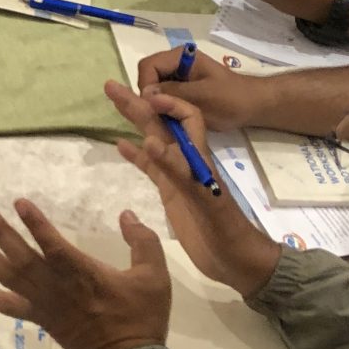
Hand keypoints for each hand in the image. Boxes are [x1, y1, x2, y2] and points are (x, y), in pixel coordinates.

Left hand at [0, 200, 170, 348]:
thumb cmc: (141, 317)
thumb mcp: (155, 277)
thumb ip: (143, 242)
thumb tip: (127, 215)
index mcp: (83, 274)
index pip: (53, 245)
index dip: (36, 224)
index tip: (19, 202)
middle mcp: (56, 287)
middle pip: (22, 256)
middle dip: (0, 231)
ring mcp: (44, 304)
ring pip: (8, 276)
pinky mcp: (39, 318)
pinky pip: (7, 306)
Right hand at [106, 81, 281, 297]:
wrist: (238, 261)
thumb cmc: (227, 232)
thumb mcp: (205, 201)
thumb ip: (178, 172)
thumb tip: (150, 141)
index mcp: (199, 158)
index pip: (186, 117)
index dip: (167, 103)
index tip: (143, 94)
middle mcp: (187, 161)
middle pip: (162, 124)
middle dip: (138, 103)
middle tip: (110, 86)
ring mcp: (178, 176)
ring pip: (153, 141)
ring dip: (134, 122)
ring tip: (113, 103)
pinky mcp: (171, 193)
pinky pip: (151, 168)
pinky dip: (136, 154)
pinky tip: (120, 145)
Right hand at [133, 45, 266, 133]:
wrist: (253, 106)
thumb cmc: (230, 99)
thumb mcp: (201, 96)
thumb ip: (172, 92)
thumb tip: (144, 94)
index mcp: (181, 56)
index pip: (148, 66)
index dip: (145, 85)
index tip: (151, 108)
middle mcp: (176, 61)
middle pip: (148, 74)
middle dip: (149, 94)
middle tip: (156, 116)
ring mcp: (178, 74)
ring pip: (154, 86)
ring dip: (156, 101)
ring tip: (162, 118)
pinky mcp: (181, 87)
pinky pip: (163, 93)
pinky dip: (163, 105)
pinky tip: (169, 118)